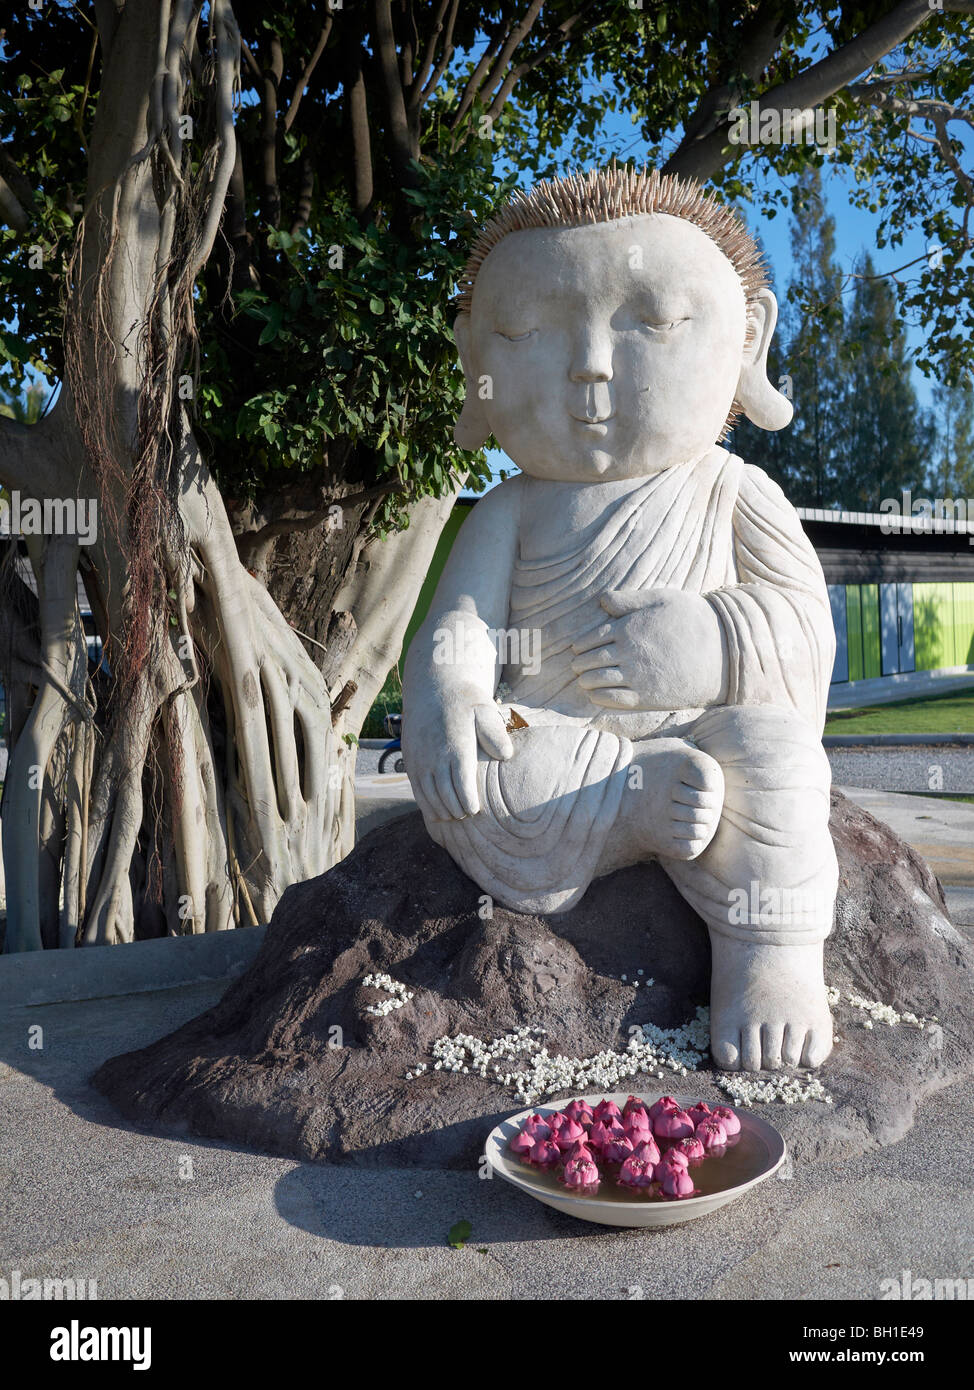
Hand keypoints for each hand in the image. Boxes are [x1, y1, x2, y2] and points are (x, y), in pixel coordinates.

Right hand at [402, 694, 513, 820]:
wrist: (432, 688)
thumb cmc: (465, 702)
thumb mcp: (484, 710)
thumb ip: (495, 733)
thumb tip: (505, 756)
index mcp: (457, 746)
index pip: (462, 784)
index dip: (468, 803)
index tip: (476, 811)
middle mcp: (435, 756)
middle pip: (445, 795)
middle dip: (457, 810)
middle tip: (467, 815)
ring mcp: (420, 759)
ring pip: (429, 795)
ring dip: (441, 810)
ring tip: (454, 816)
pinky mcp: (410, 760)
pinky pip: (416, 789)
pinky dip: (425, 804)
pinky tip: (436, 812)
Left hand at [570, 588, 726, 709]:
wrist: (722, 651)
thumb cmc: (692, 619)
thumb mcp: (661, 598)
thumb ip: (628, 600)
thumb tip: (601, 601)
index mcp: (628, 628)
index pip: (592, 638)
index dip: (581, 644)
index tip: (576, 648)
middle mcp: (628, 652)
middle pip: (591, 659)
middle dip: (579, 663)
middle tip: (576, 666)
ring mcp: (637, 676)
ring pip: (598, 680)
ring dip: (585, 681)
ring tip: (583, 681)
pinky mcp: (647, 696)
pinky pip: (614, 699)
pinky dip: (599, 697)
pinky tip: (595, 696)